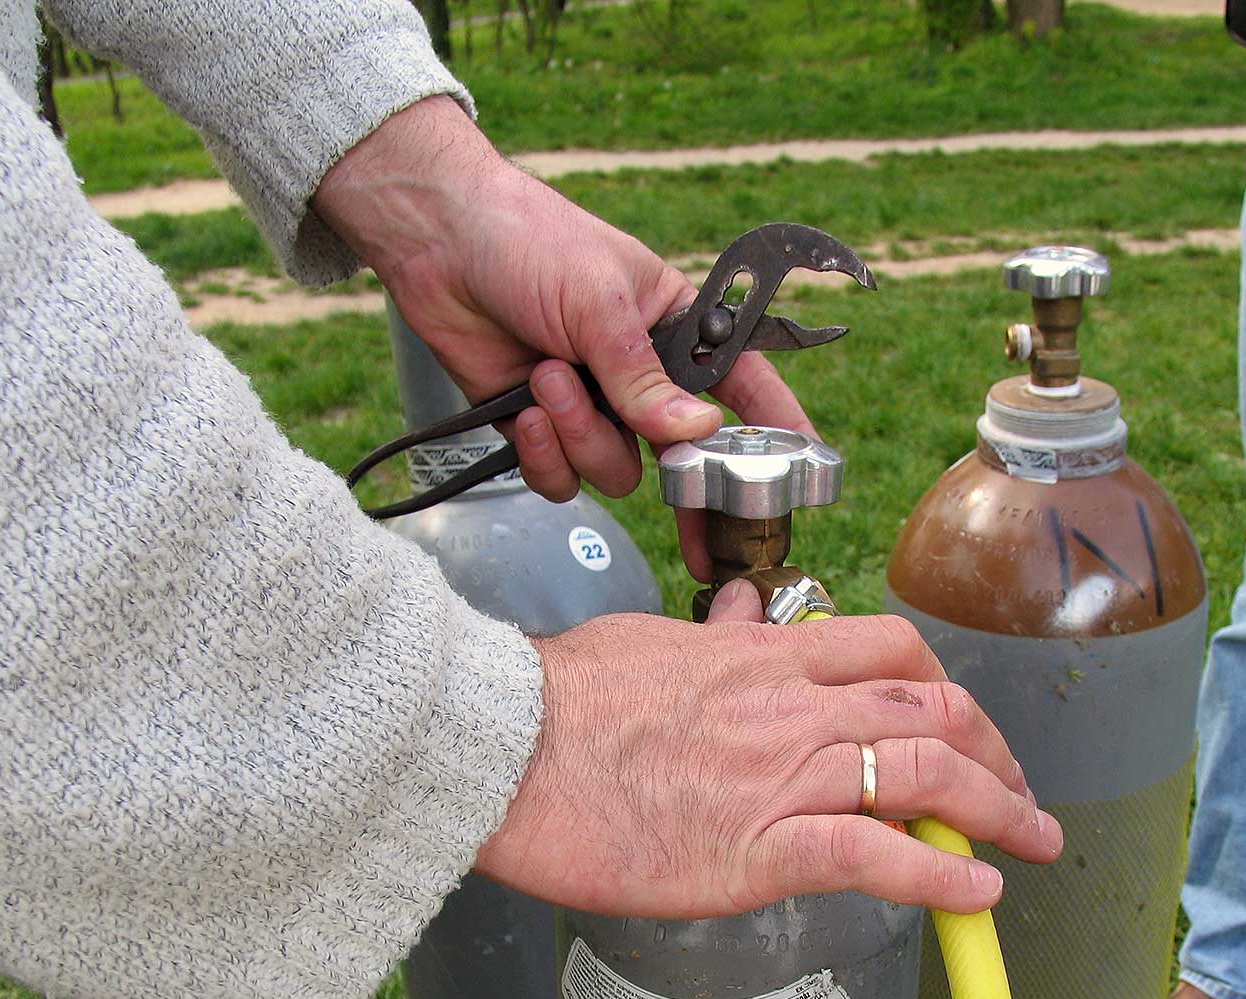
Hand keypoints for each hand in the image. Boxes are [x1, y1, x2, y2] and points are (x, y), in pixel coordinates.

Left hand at [311, 97, 809, 578]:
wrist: (437, 240)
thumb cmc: (529, 242)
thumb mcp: (599, 304)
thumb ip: (644, 379)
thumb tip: (697, 433)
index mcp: (677, 330)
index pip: (745, 385)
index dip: (778, 431)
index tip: (808, 472)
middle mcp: (641, 378)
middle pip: (684, 456)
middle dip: (682, 484)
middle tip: (688, 510)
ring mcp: (593, 407)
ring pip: (617, 472)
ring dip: (581, 437)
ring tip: (547, 379)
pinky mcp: (541, 429)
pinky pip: (562, 478)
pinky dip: (545, 455)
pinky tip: (526, 411)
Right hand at [474, 581, 1063, 917]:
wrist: (503, 748)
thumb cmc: (559, 700)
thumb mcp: (650, 642)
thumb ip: (713, 636)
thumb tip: (742, 610)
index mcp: (767, 658)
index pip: (892, 653)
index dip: (948, 690)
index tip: (965, 724)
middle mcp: (794, 710)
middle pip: (935, 714)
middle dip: (996, 756)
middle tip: (1020, 795)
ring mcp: (784, 776)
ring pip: (926, 779)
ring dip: (999, 814)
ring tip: (1033, 843)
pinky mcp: (761, 848)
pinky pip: (877, 856)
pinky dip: (941, 877)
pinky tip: (977, 893)